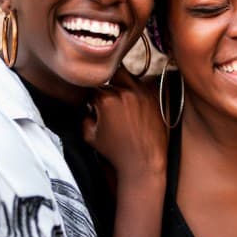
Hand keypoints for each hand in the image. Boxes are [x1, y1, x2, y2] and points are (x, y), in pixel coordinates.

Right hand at [83, 66, 166, 180]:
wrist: (144, 160)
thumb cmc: (116, 151)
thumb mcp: (89, 136)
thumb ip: (83, 117)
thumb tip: (86, 106)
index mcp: (106, 100)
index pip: (92, 88)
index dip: (90, 95)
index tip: (92, 103)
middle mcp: (125, 92)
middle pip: (109, 77)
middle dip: (106, 85)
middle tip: (106, 96)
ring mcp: (141, 93)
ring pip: (126, 76)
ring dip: (120, 83)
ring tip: (119, 97)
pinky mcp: (153, 97)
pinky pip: (141, 85)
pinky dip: (134, 90)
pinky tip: (132, 102)